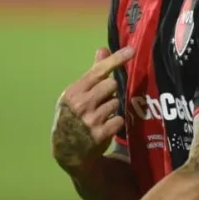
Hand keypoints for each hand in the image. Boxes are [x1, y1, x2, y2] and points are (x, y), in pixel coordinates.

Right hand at [51, 46, 134, 170]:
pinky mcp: (100, 134)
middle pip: (112, 84)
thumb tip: (103, 50)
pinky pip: (119, 119)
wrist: (66, 150)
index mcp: (74, 91)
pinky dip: (115, 122)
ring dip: (112, 107)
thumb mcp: (76, 94)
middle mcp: (81, 104)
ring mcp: (91, 119)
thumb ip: (92, 73)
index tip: (132, 51)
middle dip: (110, 90)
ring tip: (100, 115)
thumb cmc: (72, 115)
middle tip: (101, 100)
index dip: (116, 59)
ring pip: (116, 102)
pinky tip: (104, 126)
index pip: (99, 71)